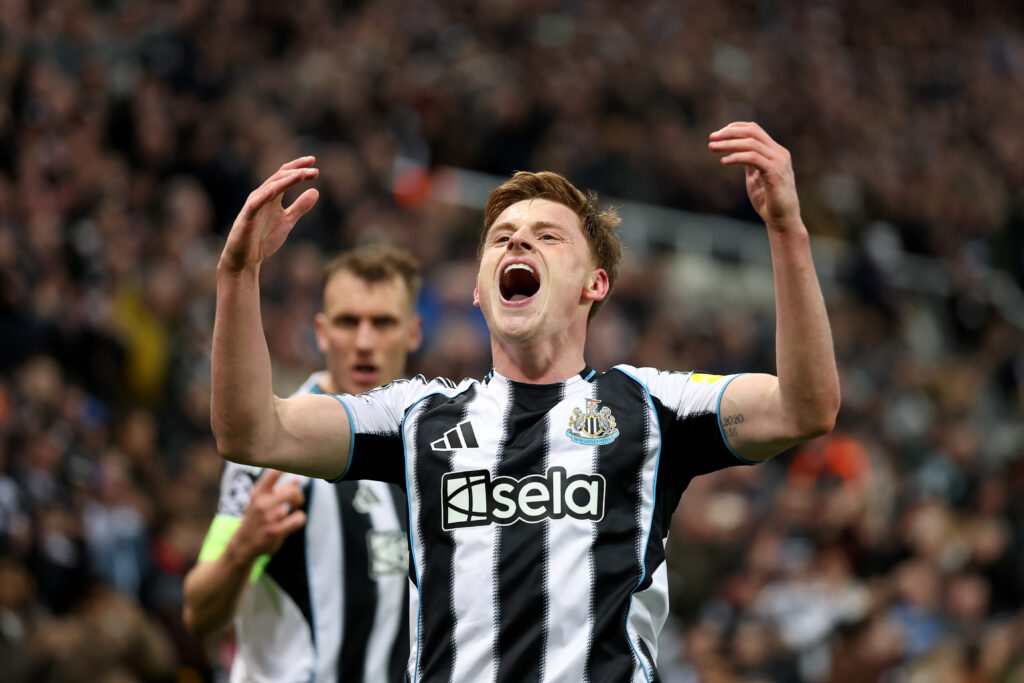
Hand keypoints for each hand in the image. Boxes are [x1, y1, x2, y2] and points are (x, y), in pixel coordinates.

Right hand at [220, 158, 319, 273]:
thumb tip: (316, 191)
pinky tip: (274, 190)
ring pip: (270, 187)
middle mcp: (262, 196)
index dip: (298, 168)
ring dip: (286, 180)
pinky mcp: (247, 217)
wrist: (245, 259)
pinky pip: (255, 204)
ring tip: (301, 175)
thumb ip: (300, 207)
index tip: (313, 163)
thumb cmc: (263, 239)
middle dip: (296, 172)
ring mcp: (254, 206)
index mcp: (272, 197)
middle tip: (314, 171)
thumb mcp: (287, 221)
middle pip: (279, 177)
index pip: (285, 176)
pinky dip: (264, 196)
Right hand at [232, 469, 306, 560]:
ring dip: (297, 507)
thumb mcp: (260, 502)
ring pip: (296, 503)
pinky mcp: (275, 531)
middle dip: (298, 494)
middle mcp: (262, 503)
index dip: (286, 468)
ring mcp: (269, 518)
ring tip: (292, 512)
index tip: (293, 468)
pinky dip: (299, 518)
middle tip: (296, 501)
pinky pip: (299, 518)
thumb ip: (278, 490)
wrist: (242, 545)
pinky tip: (293, 522)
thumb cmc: (255, 519)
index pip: (273, 474)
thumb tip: (296, 479)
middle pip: (292, 490)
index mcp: (257, 493)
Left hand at [709, 122, 800, 230]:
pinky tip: (723, 161)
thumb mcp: (756, 177)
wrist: (782, 220)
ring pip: (751, 143)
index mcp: (775, 152)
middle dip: (730, 132)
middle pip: (753, 132)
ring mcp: (779, 162)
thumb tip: (736, 152)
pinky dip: (737, 157)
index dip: (735, 128)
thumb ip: (750, 163)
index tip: (718, 134)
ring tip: (712, 148)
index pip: (755, 130)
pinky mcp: (775, 173)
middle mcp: (779, 153)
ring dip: (729, 144)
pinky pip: (753, 158)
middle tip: (711, 137)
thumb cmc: (768, 201)